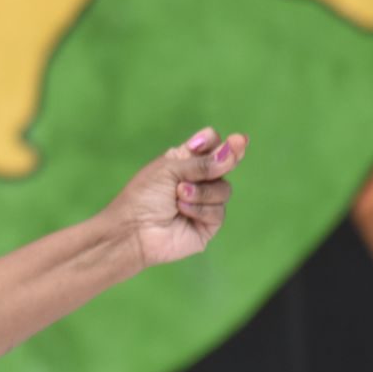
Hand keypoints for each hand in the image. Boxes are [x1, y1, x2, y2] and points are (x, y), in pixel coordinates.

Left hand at [103, 127, 248, 269]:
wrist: (133, 229)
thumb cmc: (143, 196)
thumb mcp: (170, 170)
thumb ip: (203, 161)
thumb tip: (239, 143)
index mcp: (185, 161)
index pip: (210, 143)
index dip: (213, 141)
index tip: (210, 141)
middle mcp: (198, 180)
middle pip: (226, 164)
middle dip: (221, 163)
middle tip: (219, 162)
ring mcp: (205, 202)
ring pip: (224, 189)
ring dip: (201, 192)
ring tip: (179, 195)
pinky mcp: (208, 224)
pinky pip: (218, 211)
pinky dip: (199, 210)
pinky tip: (182, 211)